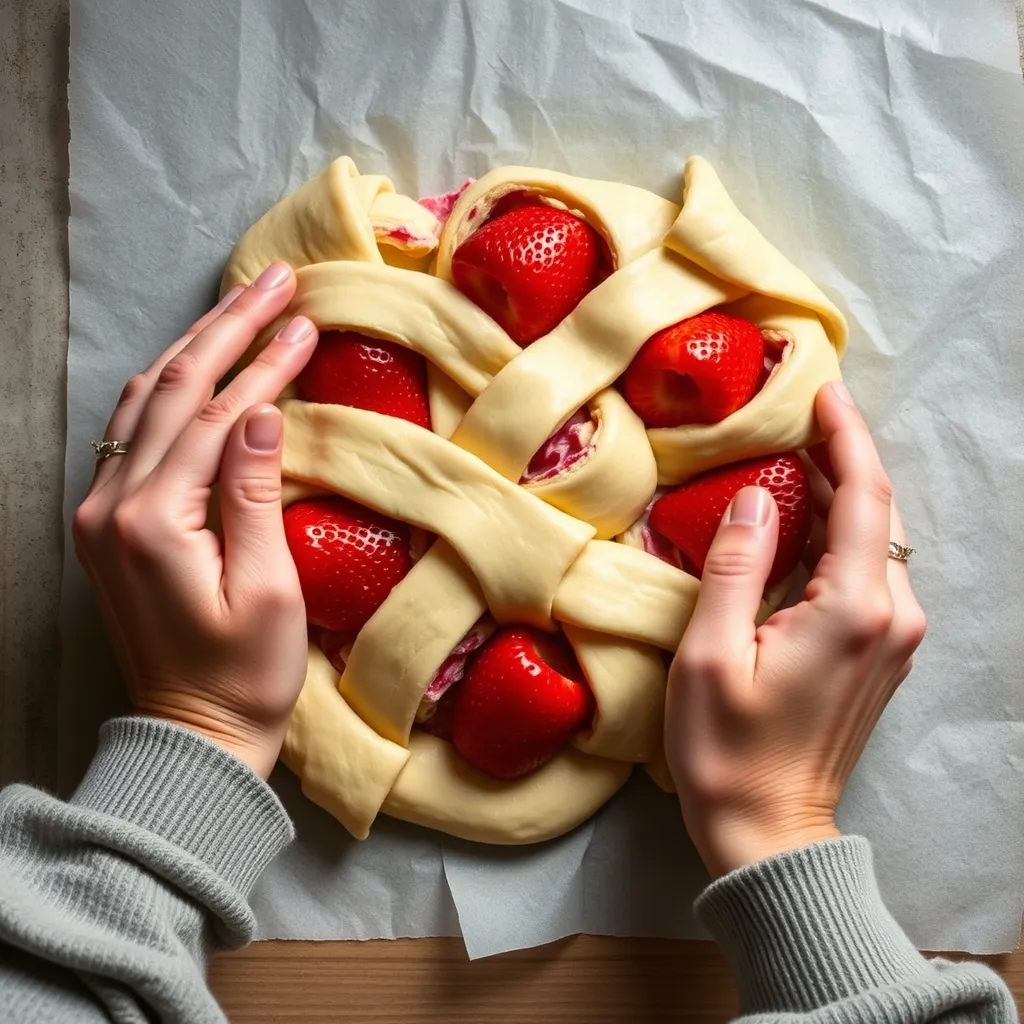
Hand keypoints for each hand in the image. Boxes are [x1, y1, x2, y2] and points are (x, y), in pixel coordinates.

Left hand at [73, 263, 318, 777]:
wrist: (192, 736)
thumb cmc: (244, 676)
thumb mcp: (269, 591)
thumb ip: (255, 495)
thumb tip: (265, 410)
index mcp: (152, 523)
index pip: (215, 416)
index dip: (265, 363)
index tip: (307, 321)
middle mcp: (111, 507)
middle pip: (173, 391)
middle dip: (228, 329)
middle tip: (276, 281)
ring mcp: (100, 512)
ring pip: (146, 402)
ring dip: (196, 348)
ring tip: (243, 305)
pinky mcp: (108, 523)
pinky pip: (134, 431)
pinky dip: (171, 387)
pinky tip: (198, 363)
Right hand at [665, 380, 925, 877]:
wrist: (769, 829)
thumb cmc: (729, 749)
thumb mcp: (709, 652)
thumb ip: (735, 564)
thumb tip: (751, 497)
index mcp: (854, 608)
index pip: (865, 497)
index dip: (845, 437)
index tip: (823, 391)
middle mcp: (891, 616)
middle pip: (878, 512)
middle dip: (841, 459)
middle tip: (795, 418)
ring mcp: (893, 637)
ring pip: (876, 541)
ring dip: (838, 498)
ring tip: (789, 460)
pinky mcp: (881, 652)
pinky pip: (870, 573)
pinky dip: (839, 537)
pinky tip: (801, 524)